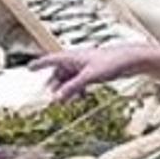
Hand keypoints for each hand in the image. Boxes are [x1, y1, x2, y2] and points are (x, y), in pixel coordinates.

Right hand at [30, 45, 153, 101]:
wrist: (131, 59)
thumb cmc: (111, 63)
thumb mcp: (90, 77)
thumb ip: (73, 87)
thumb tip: (57, 98)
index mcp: (72, 56)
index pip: (51, 60)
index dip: (40, 64)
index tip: (29, 68)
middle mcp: (77, 60)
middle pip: (59, 72)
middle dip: (54, 84)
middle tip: (50, 96)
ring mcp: (85, 66)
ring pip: (70, 79)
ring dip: (66, 90)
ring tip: (65, 102)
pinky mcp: (94, 72)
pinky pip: (80, 82)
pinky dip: (77, 90)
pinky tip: (81, 98)